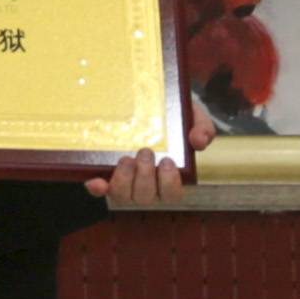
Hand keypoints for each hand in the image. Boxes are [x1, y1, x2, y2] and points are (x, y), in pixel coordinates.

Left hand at [85, 112, 199, 209]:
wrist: (151, 100)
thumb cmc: (175, 117)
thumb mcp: (194, 118)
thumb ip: (203, 128)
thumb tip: (199, 141)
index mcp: (170, 177)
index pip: (172, 195)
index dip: (169, 184)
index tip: (168, 161)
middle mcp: (147, 184)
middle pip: (145, 197)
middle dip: (145, 177)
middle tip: (146, 152)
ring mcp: (125, 180)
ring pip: (123, 196)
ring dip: (124, 180)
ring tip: (126, 158)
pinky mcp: (105, 172)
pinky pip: (100, 188)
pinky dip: (98, 187)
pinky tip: (96, 181)